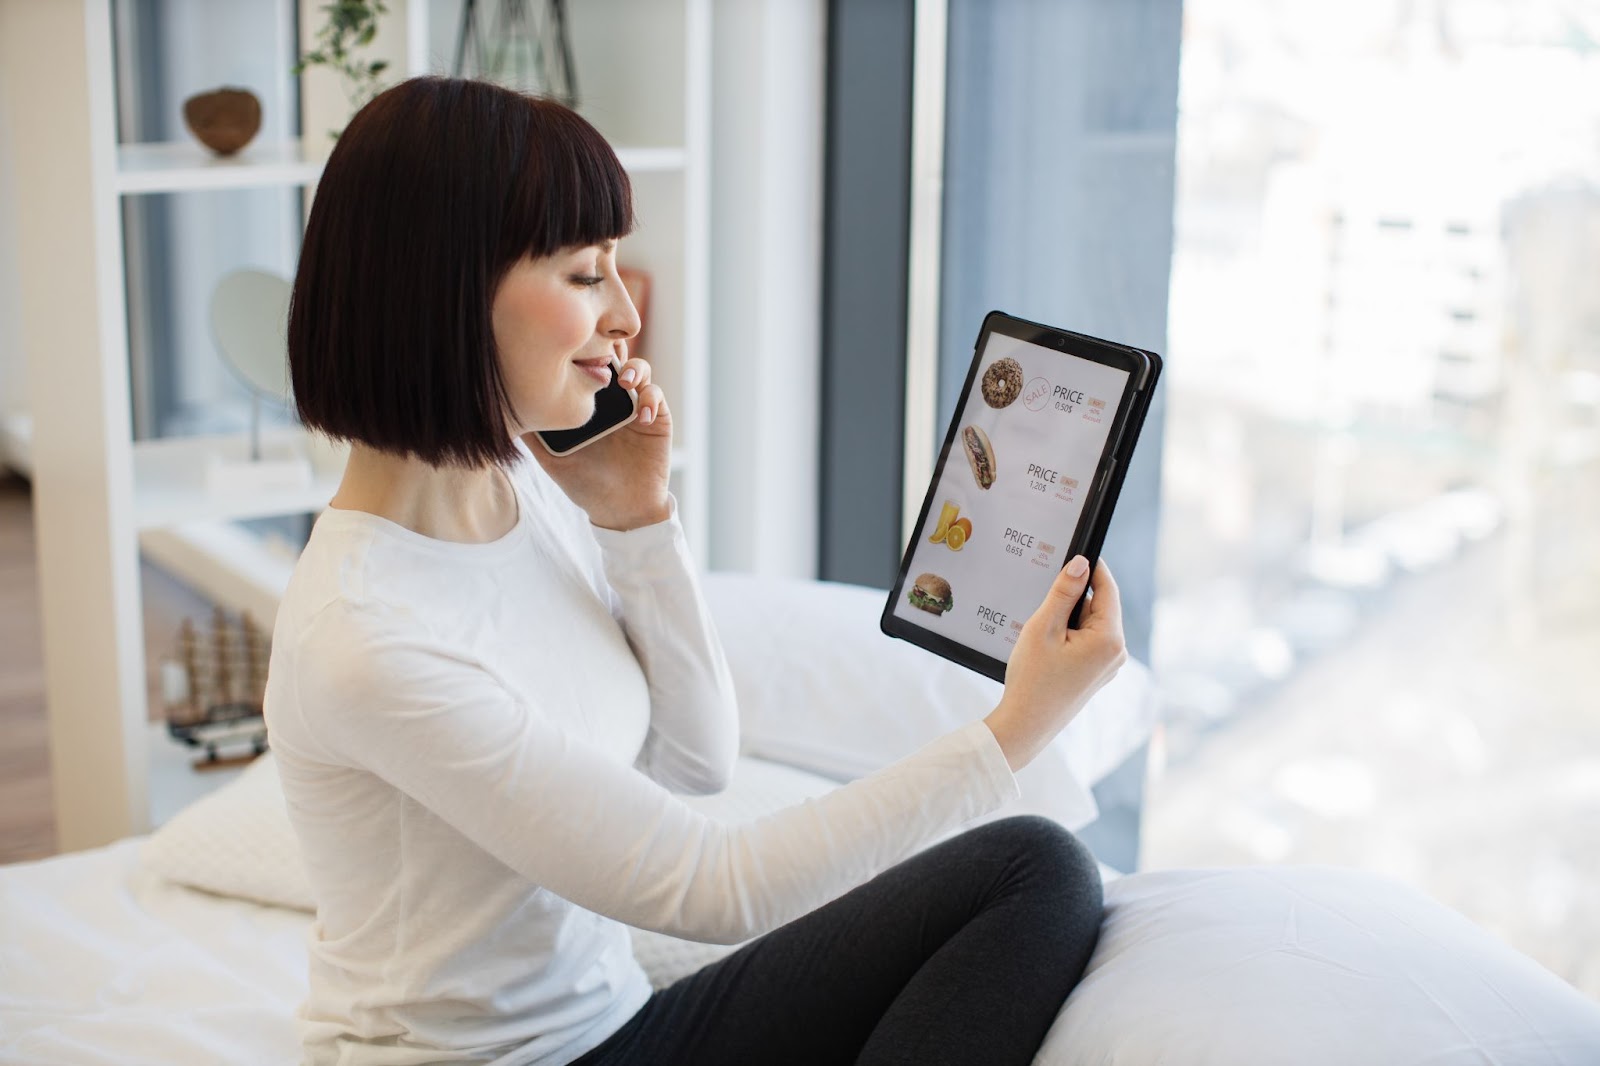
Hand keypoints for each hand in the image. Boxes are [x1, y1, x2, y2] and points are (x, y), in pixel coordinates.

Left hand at [523, 341, 673, 530]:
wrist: (619, 509)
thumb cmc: (584, 482)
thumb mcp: (551, 459)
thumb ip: (534, 435)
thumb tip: (503, 410)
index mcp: (587, 400)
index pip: (585, 363)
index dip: (581, 348)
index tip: (571, 349)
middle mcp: (611, 397)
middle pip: (613, 356)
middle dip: (610, 345)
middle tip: (603, 352)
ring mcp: (635, 404)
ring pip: (639, 369)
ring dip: (634, 368)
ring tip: (625, 382)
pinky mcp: (656, 418)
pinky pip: (656, 395)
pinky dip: (650, 398)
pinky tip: (641, 415)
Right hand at [984, 557, 1127, 771]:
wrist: (1026, 725)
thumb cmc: (1033, 680)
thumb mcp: (1044, 627)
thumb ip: (1064, 592)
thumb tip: (1081, 563)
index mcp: (1110, 639)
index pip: (1107, 588)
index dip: (1091, 567)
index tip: (1073, 552)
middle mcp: (1117, 653)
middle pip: (1099, 605)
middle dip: (1073, 598)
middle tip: (1044, 601)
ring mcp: (1108, 666)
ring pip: (1091, 624)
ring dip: (1069, 618)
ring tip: (1042, 632)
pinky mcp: (1096, 674)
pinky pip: (1087, 641)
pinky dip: (1069, 635)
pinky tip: (1047, 647)